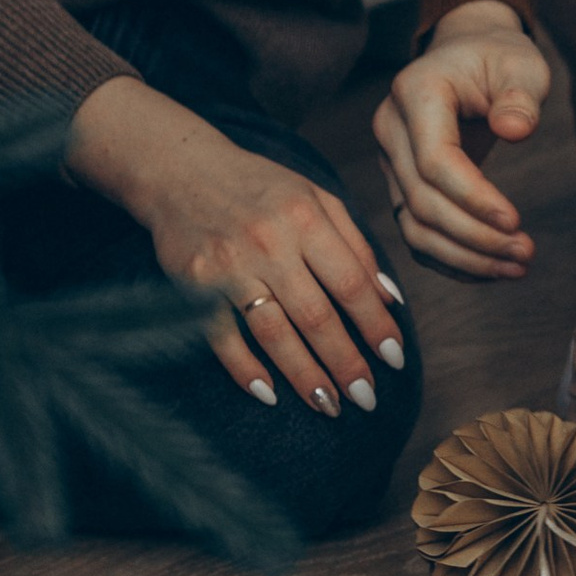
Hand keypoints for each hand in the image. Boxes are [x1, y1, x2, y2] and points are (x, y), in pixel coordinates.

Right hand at [66, 79, 402, 415]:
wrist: (180, 170)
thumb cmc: (259, 187)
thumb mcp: (315, 197)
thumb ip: (356, 245)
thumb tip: (390, 300)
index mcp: (305, 217)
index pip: (350, 282)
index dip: (375, 325)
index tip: (394, 359)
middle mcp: (268, 242)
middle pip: (316, 316)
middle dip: (346, 363)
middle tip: (367, 398)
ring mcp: (228, 266)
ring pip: (274, 334)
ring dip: (305, 376)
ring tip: (330, 406)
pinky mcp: (195, 285)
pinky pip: (223, 337)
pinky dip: (245, 369)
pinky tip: (269, 394)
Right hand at [372, 0, 548, 277]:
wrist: (468, 55)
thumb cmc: (498, 58)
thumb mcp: (520, 64)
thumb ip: (520, 95)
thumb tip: (513, 129)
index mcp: (415, 92)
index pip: (434, 160)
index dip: (473, 197)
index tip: (516, 221)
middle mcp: (392, 129)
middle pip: (421, 200)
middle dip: (475, 236)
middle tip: (526, 252)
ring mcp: (391, 160)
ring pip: (414, 226)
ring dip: (465, 257)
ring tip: (517, 267)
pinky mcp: (402, 184)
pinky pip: (419, 234)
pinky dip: (454, 259)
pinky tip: (494, 269)